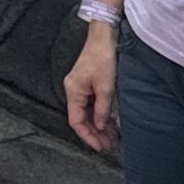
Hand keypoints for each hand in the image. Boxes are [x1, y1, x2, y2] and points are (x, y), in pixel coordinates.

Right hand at [63, 22, 117, 149]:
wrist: (103, 37)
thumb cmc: (102, 58)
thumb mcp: (106, 87)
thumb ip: (102, 109)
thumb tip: (99, 126)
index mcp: (73, 91)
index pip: (76, 121)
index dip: (87, 135)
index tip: (98, 146)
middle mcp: (73, 91)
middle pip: (81, 118)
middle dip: (94, 133)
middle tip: (108, 145)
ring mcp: (80, 87)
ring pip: (87, 113)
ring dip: (98, 125)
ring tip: (110, 138)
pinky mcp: (87, 84)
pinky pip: (91, 105)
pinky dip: (100, 115)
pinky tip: (109, 123)